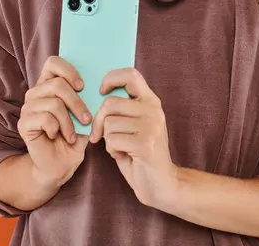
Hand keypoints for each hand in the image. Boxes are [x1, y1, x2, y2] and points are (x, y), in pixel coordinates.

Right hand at [17, 55, 91, 188]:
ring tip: (73, 133)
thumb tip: (100, 82)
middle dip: (77, 103)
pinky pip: (45, 119)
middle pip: (57, 84)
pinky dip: (58, 129)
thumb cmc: (74, 136)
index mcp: (49, 84)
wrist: (60, 164)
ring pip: (54, 103)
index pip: (53, 62)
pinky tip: (58, 136)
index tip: (82, 86)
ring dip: (69, 121)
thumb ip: (87, 98)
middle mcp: (36, 92)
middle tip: (87, 118)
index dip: (69, 70)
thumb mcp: (84, 114)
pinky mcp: (24, 124)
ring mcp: (28, 108)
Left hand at [90, 68, 177, 207]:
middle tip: (98, 135)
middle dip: (98, 121)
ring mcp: (151, 125)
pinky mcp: (145, 143)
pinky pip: (112, 140)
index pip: (131, 74)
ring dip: (107, 138)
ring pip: (109, 123)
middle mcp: (153, 109)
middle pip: (110, 103)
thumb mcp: (134, 125)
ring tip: (120, 146)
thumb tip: (96, 96)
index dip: (111, 78)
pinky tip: (124, 155)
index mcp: (151, 101)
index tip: (101, 91)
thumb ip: (122, 110)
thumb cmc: (141, 154)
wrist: (162, 184)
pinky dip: (112, 150)